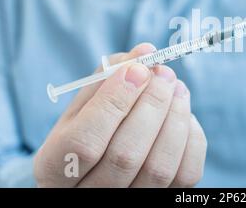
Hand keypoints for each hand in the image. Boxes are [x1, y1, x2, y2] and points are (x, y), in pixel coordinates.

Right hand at [34, 43, 206, 186]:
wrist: (99, 168)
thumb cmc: (88, 129)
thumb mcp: (84, 105)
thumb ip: (108, 76)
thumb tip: (145, 52)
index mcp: (55, 170)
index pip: (83, 142)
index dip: (115, 101)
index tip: (138, 69)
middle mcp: (88, 196)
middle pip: (126, 155)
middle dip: (152, 105)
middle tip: (164, 73)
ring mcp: (126, 203)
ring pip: (159, 168)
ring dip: (175, 117)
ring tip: (177, 87)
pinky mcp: (162, 199)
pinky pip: (186, 173)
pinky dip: (191, 137)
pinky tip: (182, 114)